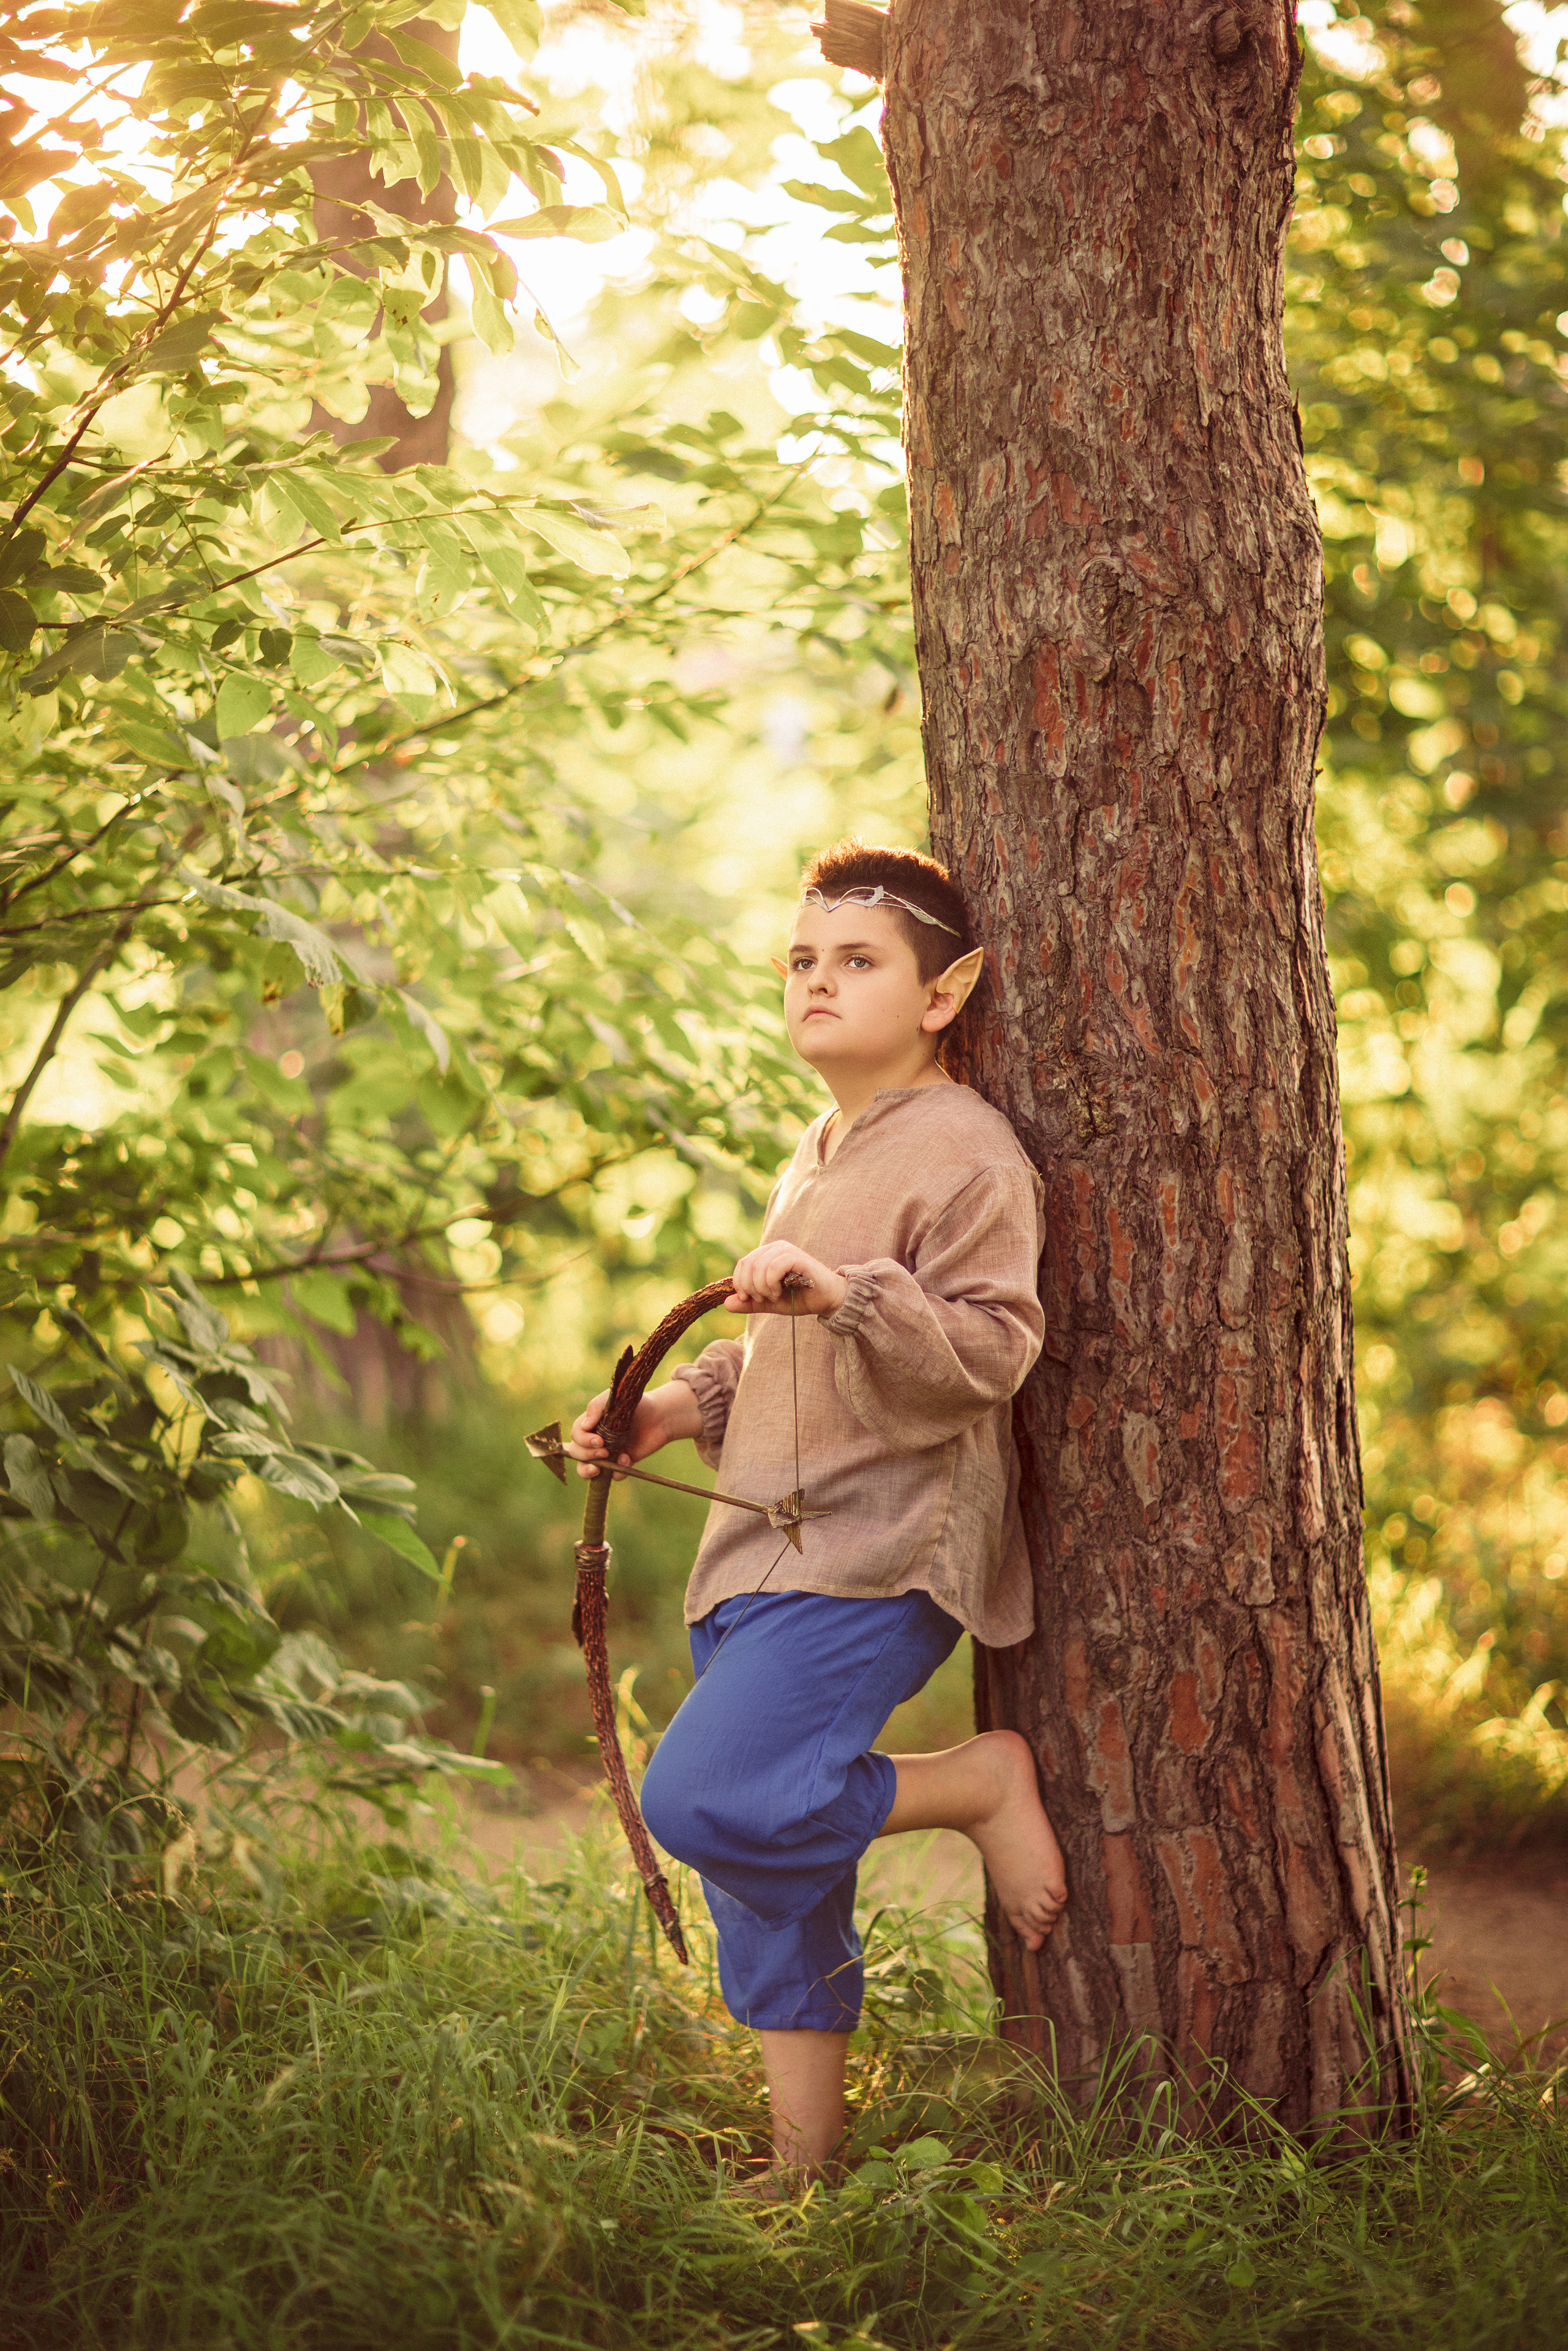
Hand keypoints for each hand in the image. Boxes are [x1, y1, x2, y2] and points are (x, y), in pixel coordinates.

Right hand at [565, 1380, 702, 1479]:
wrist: (660, 1415)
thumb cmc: (634, 1404)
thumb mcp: (614, 1399)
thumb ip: (596, 1407)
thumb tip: (584, 1426)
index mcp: (590, 1425)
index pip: (576, 1436)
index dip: (583, 1441)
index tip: (599, 1440)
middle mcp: (595, 1440)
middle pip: (577, 1453)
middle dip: (587, 1455)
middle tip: (604, 1451)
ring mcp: (608, 1453)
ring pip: (587, 1469)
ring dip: (588, 1471)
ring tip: (599, 1469)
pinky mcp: (622, 1463)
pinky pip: (614, 1475)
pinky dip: (618, 1471)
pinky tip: (627, 1458)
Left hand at [727, 1240, 847, 1319]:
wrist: (827, 1300)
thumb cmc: (799, 1298)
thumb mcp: (769, 1303)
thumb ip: (749, 1303)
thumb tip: (726, 1303)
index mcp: (767, 1254)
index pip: (743, 1264)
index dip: (740, 1283)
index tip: (748, 1298)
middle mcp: (776, 1247)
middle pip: (748, 1264)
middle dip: (750, 1287)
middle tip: (762, 1299)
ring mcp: (787, 1250)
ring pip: (759, 1266)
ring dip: (762, 1288)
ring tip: (774, 1296)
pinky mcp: (797, 1257)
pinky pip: (773, 1268)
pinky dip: (772, 1284)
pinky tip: (780, 1292)